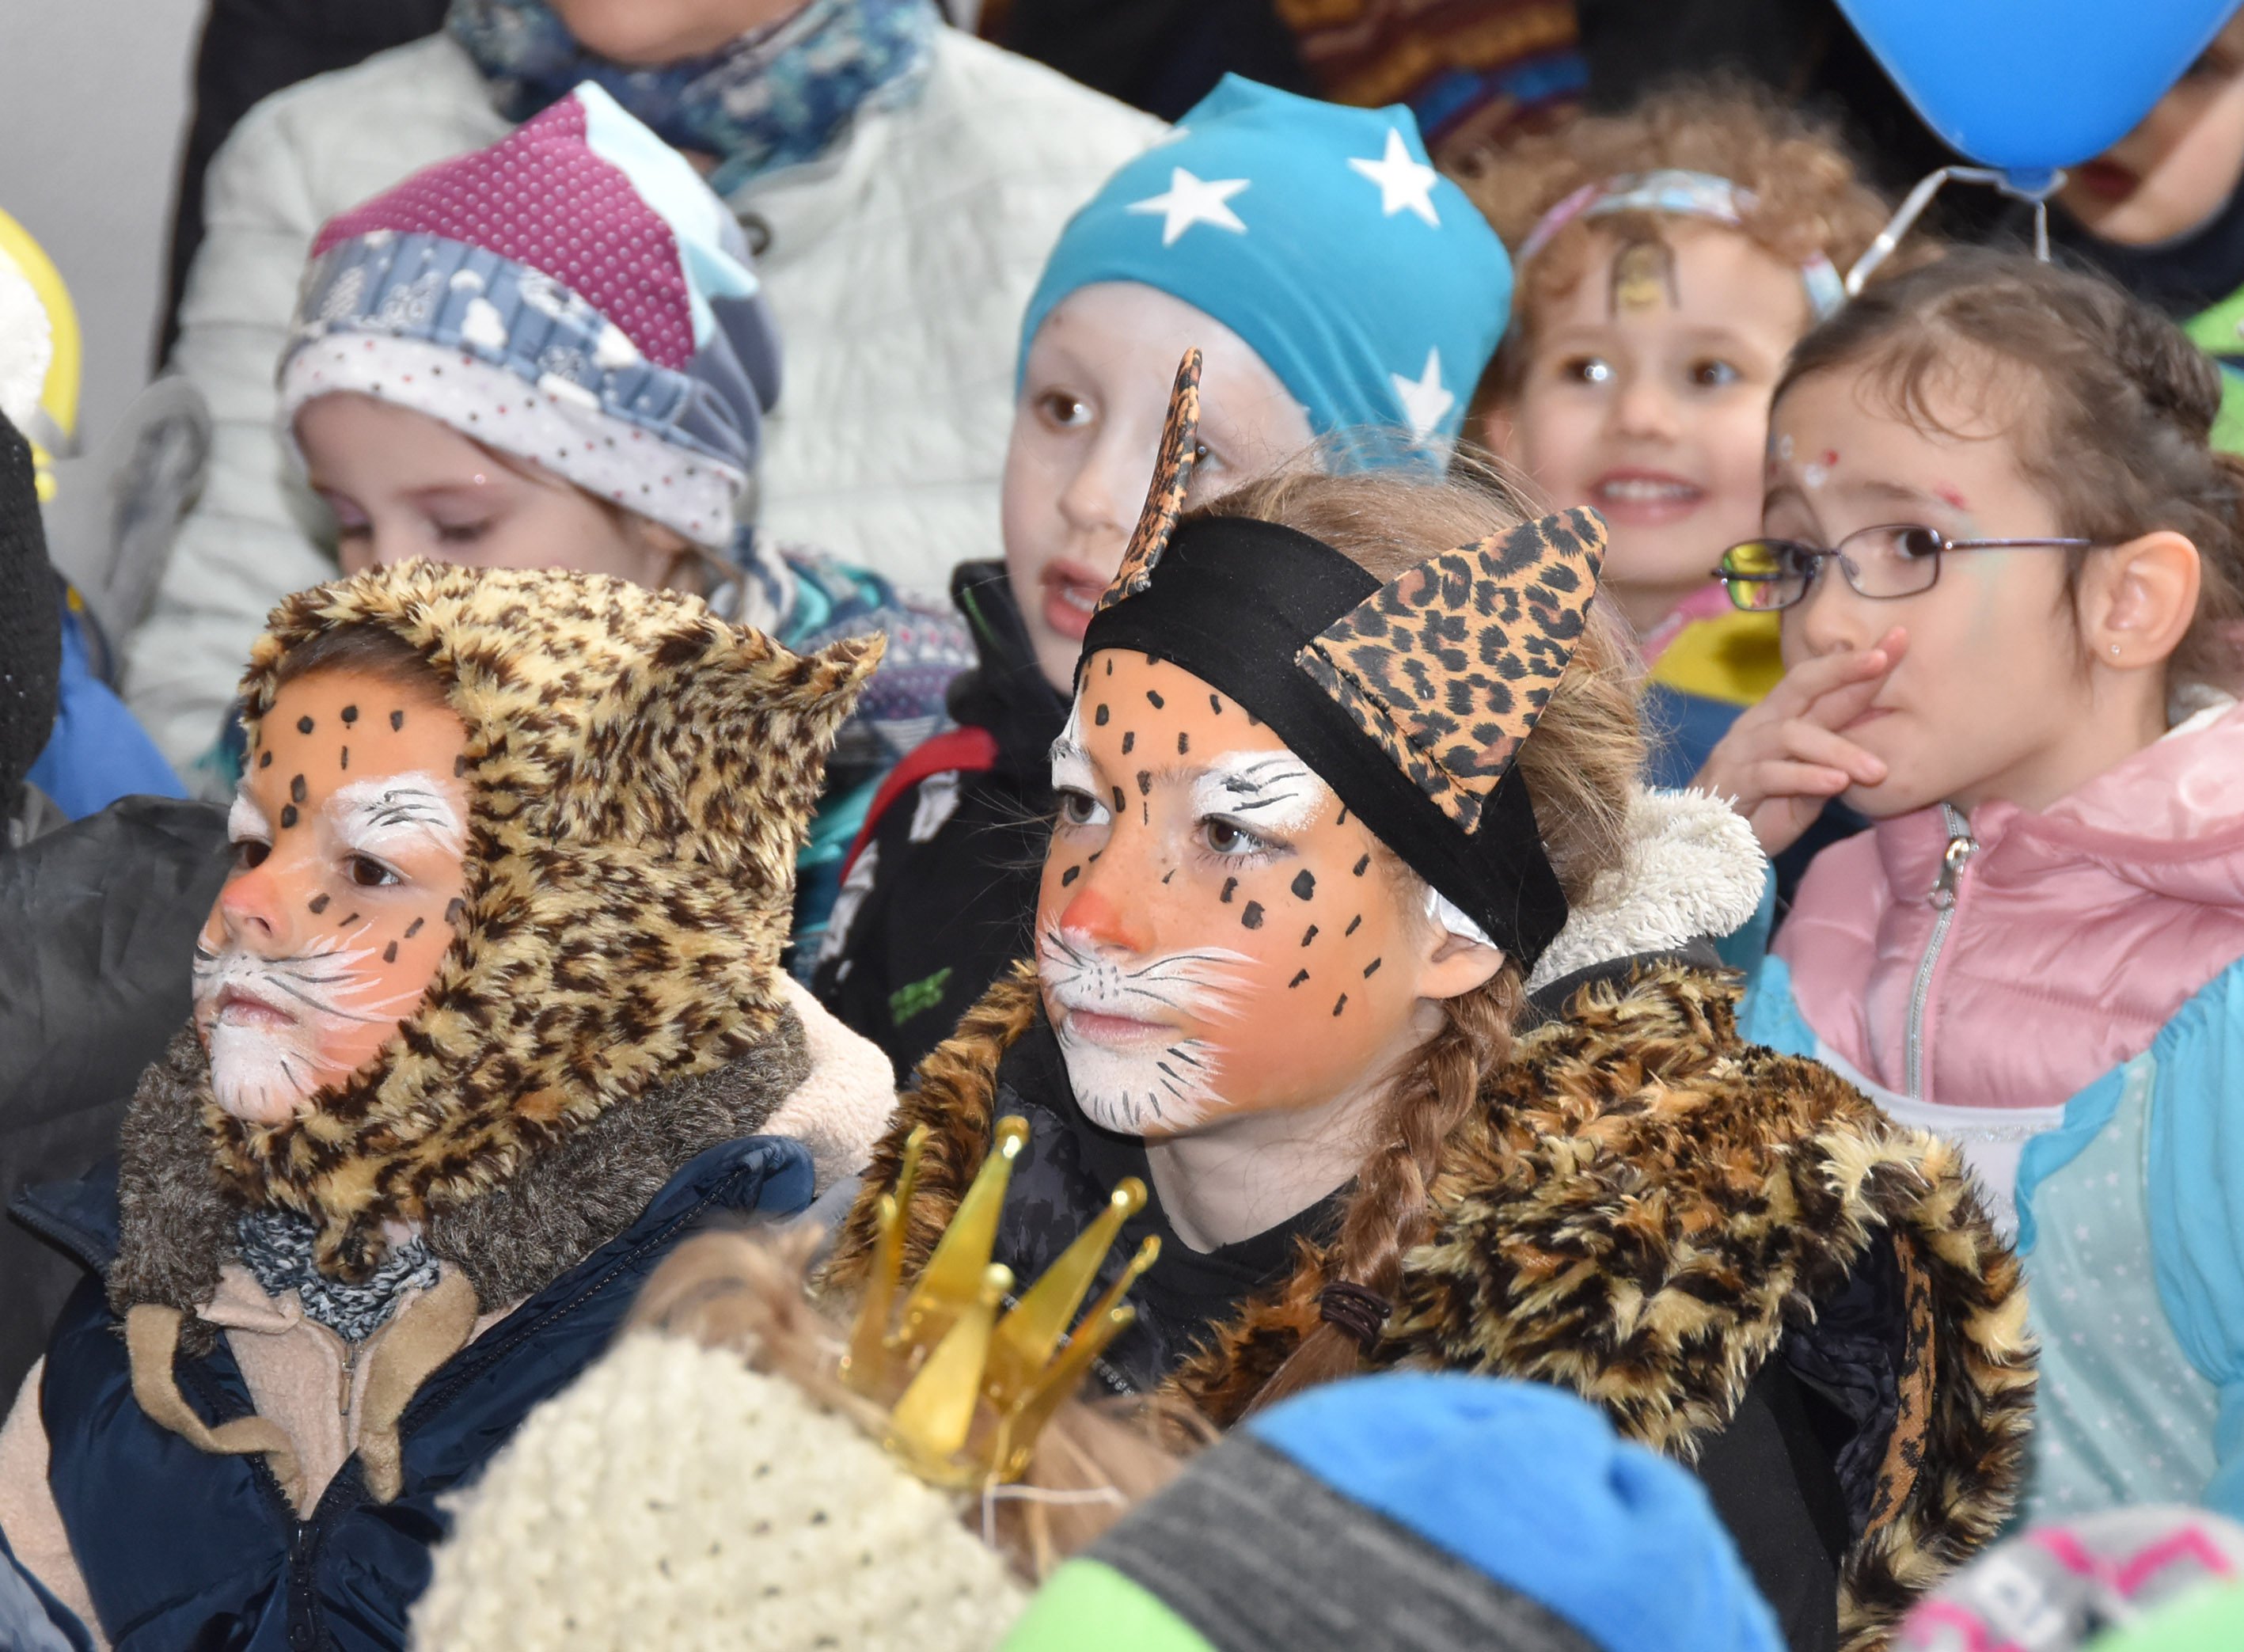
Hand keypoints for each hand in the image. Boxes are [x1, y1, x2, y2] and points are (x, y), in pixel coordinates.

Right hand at [1692, 628, 1904, 855]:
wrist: (1708, 847)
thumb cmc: (1761, 812)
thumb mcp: (1808, 785)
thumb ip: (1832, 760)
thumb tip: (1875, 740)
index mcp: (1781, 718)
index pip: (1822, 683)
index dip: (1858, 662)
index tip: (1900, 638)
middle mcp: (1760, 725)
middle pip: (1801, 685)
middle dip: (1843, 669)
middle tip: (1883, 659)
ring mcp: (1743, 751)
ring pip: (1792, 735)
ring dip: (1838, 750)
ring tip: (1876, 771)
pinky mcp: (1732, 782)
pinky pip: (1770, 774)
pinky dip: (1806, 777)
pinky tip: (1837, 783)